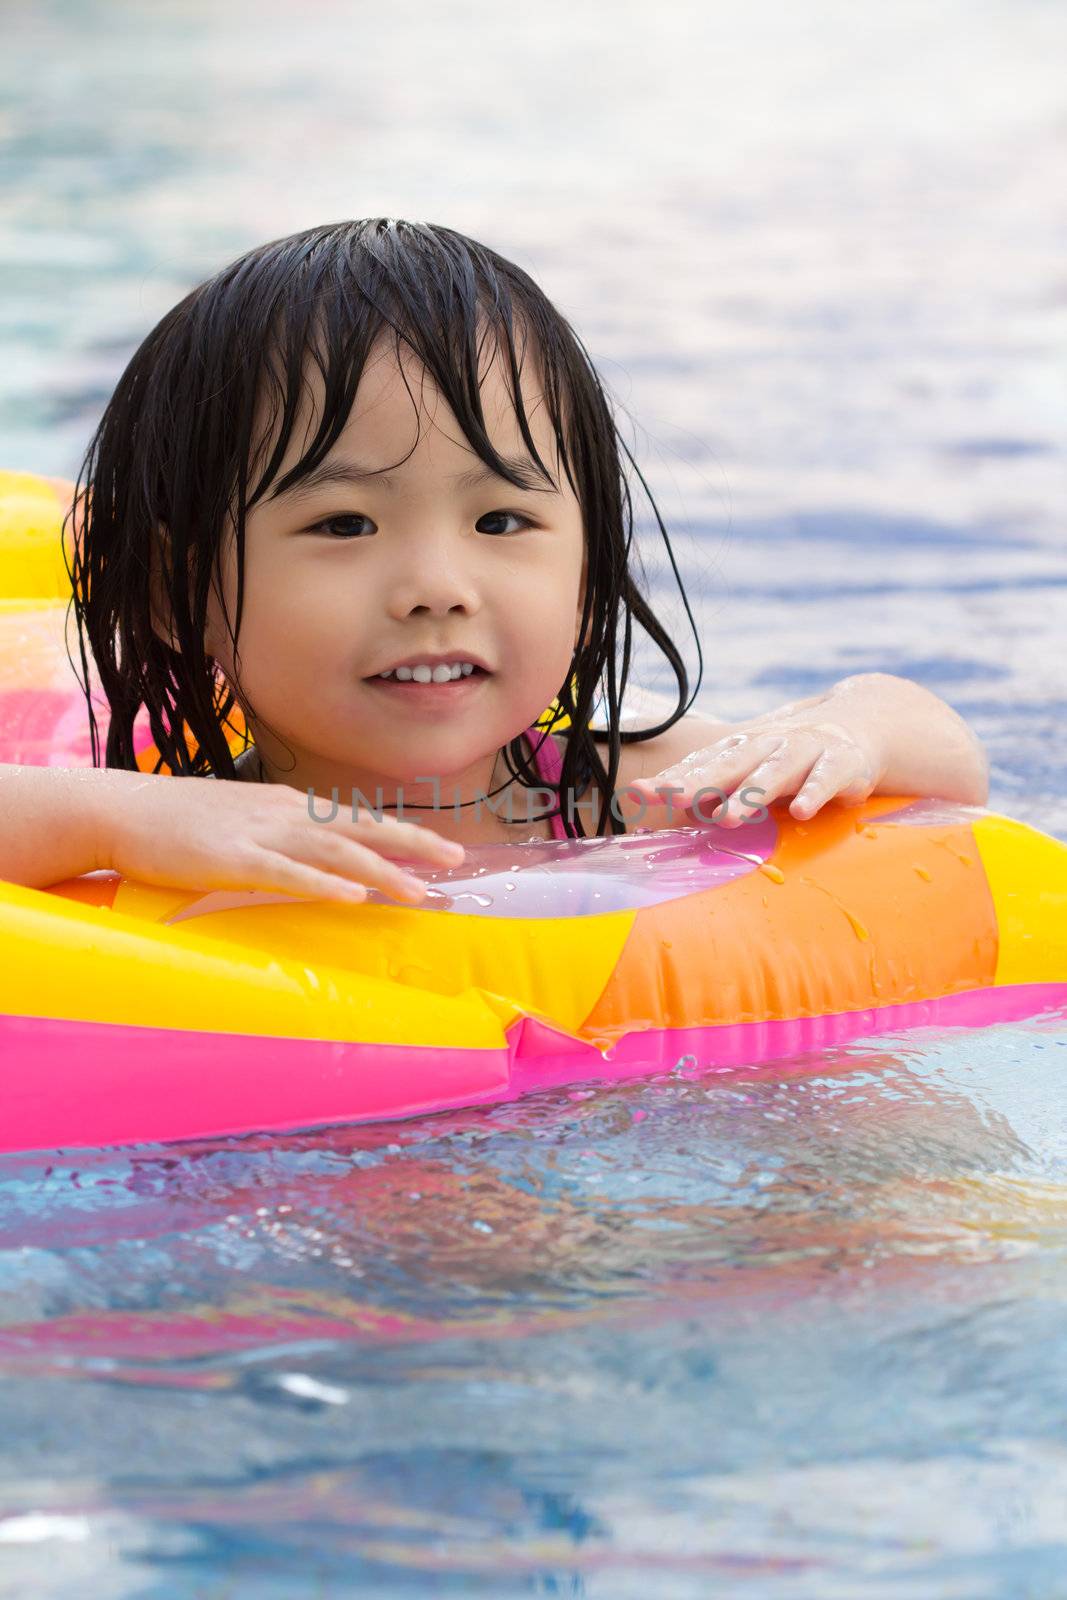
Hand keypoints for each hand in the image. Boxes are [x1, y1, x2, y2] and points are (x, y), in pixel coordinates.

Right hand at [94, 773, 465, 901]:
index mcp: (287, 806)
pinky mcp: (230, 858)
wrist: (121, 810)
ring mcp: (258, 834)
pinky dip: (322, 884)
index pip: (358, 820)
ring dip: (379, 872)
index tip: (443, 849)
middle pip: (359, 829)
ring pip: (333, 852)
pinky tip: (352, 898)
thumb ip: (282, 841)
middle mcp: (283, 814)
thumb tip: (319, 862)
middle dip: (411, 846)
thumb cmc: (179, 822)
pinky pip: (285, 873)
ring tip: (417, 892)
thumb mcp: (243, 824)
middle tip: (456, 863)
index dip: (403, 834)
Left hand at [630, 717, 883, 829]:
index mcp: (741, 750)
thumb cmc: (791, 759)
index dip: (670, 779)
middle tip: (670, 800)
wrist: (857, 728)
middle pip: (729, 765)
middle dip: (698, 782)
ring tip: (729, 818)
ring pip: (774, 772)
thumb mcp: (752, 772)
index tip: (638, 793)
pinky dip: (814, 793)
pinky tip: (802, 811)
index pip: (700, 765)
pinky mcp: (841, 762)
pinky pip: (826, 779)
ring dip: (751, 794)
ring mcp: (804, 751)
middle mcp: (767, 745)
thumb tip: (676, 811)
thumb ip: (716, 790)